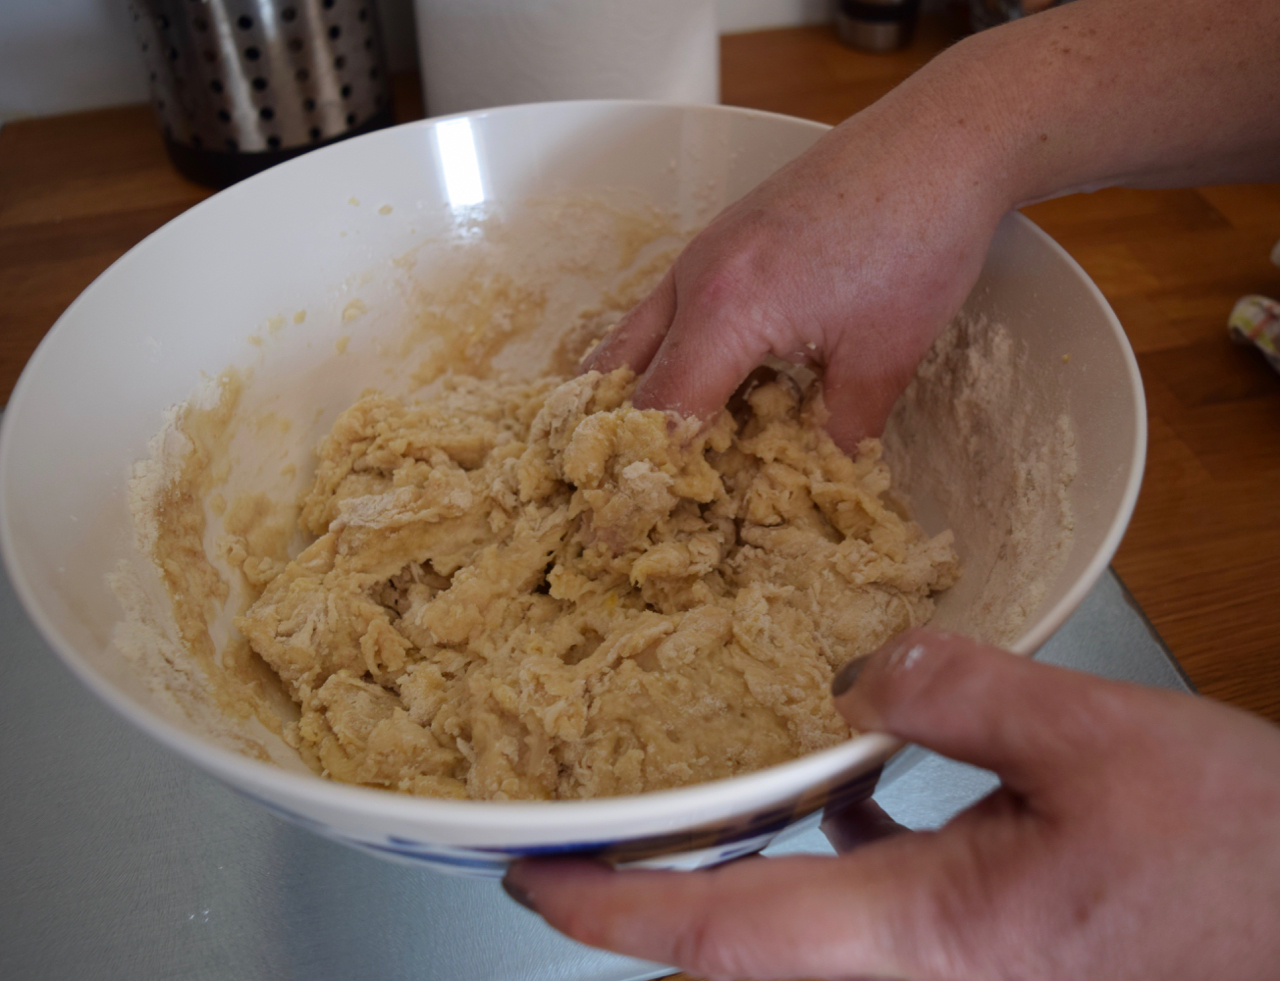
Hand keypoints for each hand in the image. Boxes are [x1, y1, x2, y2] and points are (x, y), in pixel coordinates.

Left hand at [503, 629, 1279, 979]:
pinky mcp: (986, 948)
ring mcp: (952, 970)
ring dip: (729, 869)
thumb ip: (961, 692)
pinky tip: (847, 789)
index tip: (534, 876)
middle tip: (588, 828)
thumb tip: (864, 671)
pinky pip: (869, 904)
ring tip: (683, 801)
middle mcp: (920, 972)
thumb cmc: (1240, 862)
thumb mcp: (1097, 743)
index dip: (613, 910)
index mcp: (927, 936)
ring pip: (798, 929)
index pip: (723, 934)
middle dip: (650, 895)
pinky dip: (827, 848)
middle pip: (740, 947)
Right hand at [582, 88, 1010, 451]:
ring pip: (633, 335)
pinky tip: (699, 383)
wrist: (941, 141)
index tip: (624, 530)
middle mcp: (693, 278)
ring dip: (632, 392)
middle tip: (622, 491)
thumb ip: (841, 435)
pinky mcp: (722, 237)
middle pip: (616, 372)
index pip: (657, 415)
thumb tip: (819, 484)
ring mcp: (701, 250)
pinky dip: (662, 355)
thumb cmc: (916, 241)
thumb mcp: (883, 359)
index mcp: (724, 311)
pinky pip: (666, 308)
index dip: (640, 479)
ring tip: (648, 449)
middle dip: (614, 437)